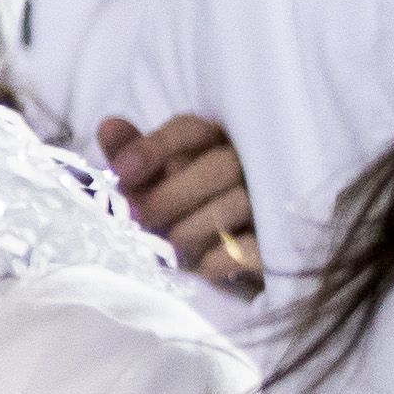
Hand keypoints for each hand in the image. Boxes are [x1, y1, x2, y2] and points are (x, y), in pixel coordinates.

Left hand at [92, 115, 259, 290]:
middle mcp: (253, 164)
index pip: (191, 129)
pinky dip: (220, 259)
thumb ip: (132, 155)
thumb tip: (109, 126)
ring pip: (239, 203)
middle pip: (221, 165)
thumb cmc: (186, 208)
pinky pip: (256, 247)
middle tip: (138, 219)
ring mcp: (275, 201)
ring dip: (191, 229)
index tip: (120, 173)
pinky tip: (199, 267)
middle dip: (170, 195)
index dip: (153, 147)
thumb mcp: (155, 181)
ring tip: (166, 247)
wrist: (232, 263)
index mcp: (218, 141)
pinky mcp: (283, 242)